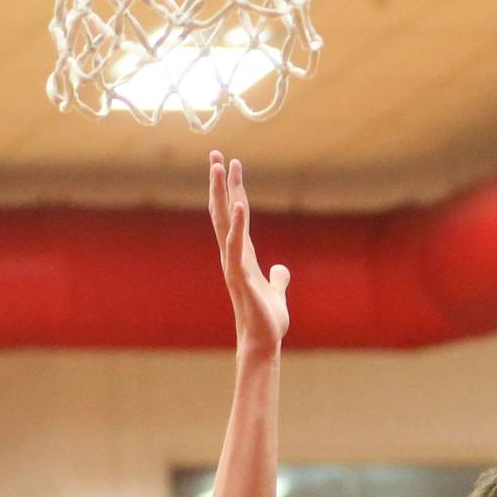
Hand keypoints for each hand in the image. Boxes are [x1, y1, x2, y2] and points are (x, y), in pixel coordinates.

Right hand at [209, 153, 289, 352]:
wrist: (263, 342)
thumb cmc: (267, 321)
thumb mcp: (277, 293)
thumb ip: (278, 279)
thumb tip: (281, 269)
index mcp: (242, 255)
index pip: (235, 215)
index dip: (233, 189)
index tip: (232, 164)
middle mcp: (233, 255)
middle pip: (223, 211)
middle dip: (219, 183)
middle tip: (215, 154)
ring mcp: (233, 264)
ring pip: (224, 222)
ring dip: (221, 193)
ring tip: (220, 167)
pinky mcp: (240, 276)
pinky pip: (236, 245)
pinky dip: (238, 225)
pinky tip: (240, 203)